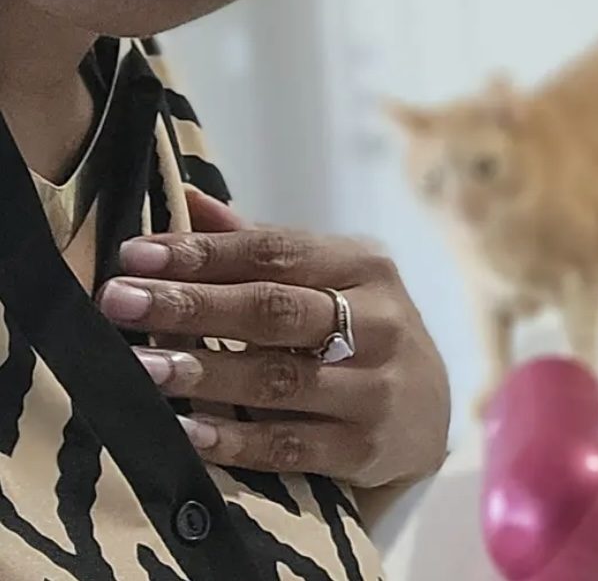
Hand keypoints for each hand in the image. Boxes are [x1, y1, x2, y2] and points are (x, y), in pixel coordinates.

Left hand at [98, 188, 450, 489]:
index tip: (135, 256)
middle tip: (119, 302)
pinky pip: (290, 445)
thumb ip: (260, 246)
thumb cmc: (360, 330)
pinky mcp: (366, 447)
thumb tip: (188, 200)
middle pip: (275, 308)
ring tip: (140, 368)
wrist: (428, 411)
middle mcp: (379, 319)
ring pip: (280, 378)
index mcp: (365, 265)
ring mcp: (375, 385)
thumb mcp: (329, 278)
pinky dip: (235, 440)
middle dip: (192, 304)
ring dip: (205, 372)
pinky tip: (185, 431)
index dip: (204, 253)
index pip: (276, 251)